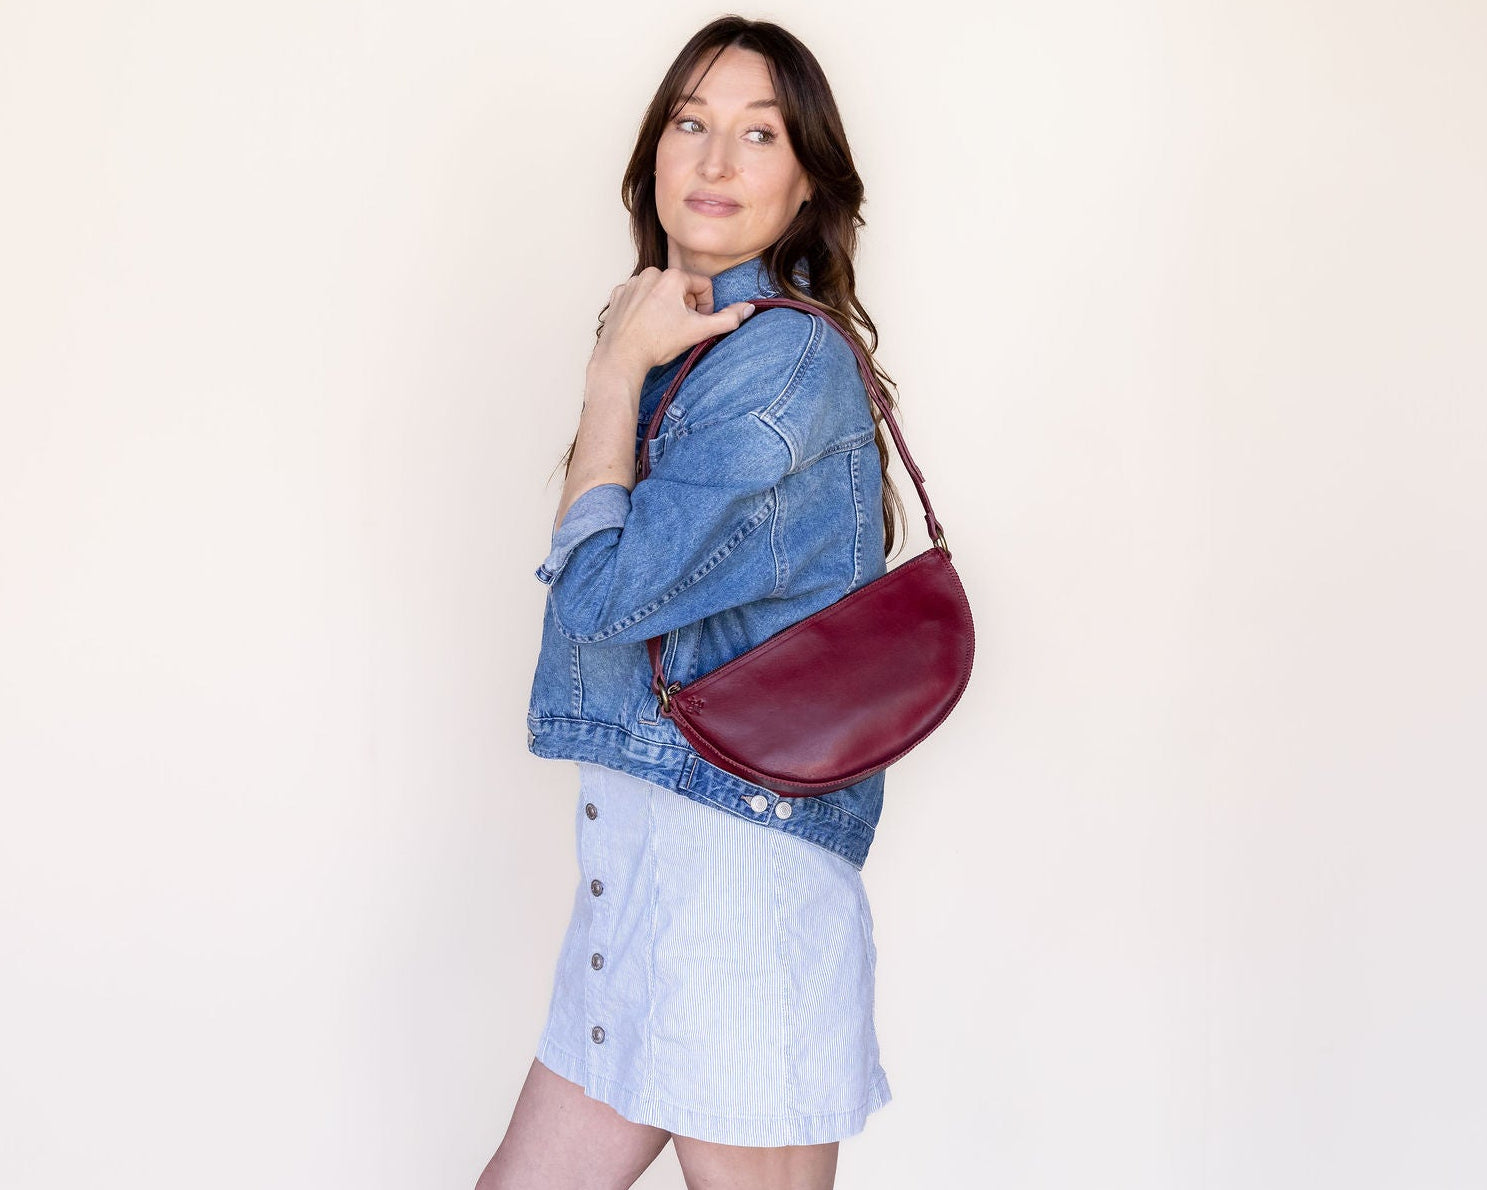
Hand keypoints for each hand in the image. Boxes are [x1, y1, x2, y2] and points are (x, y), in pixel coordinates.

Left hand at [589, 266, 756, 376]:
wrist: (621, 357)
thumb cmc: (657, 343)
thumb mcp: (698, 331)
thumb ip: (727, 319)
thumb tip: (749, 308)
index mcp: (672, 277)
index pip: (703, 286)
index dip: (706, 306)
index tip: (698, 323)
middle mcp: (650, 273)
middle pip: (680, 288)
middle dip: (684, 306)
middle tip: (678, 328)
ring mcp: (631, 283)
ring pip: (660, 292)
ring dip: (665, 307)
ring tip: (660, 328)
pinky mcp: (618, 295)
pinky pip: (639, 297)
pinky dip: (645, 308)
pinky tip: (644, 325)